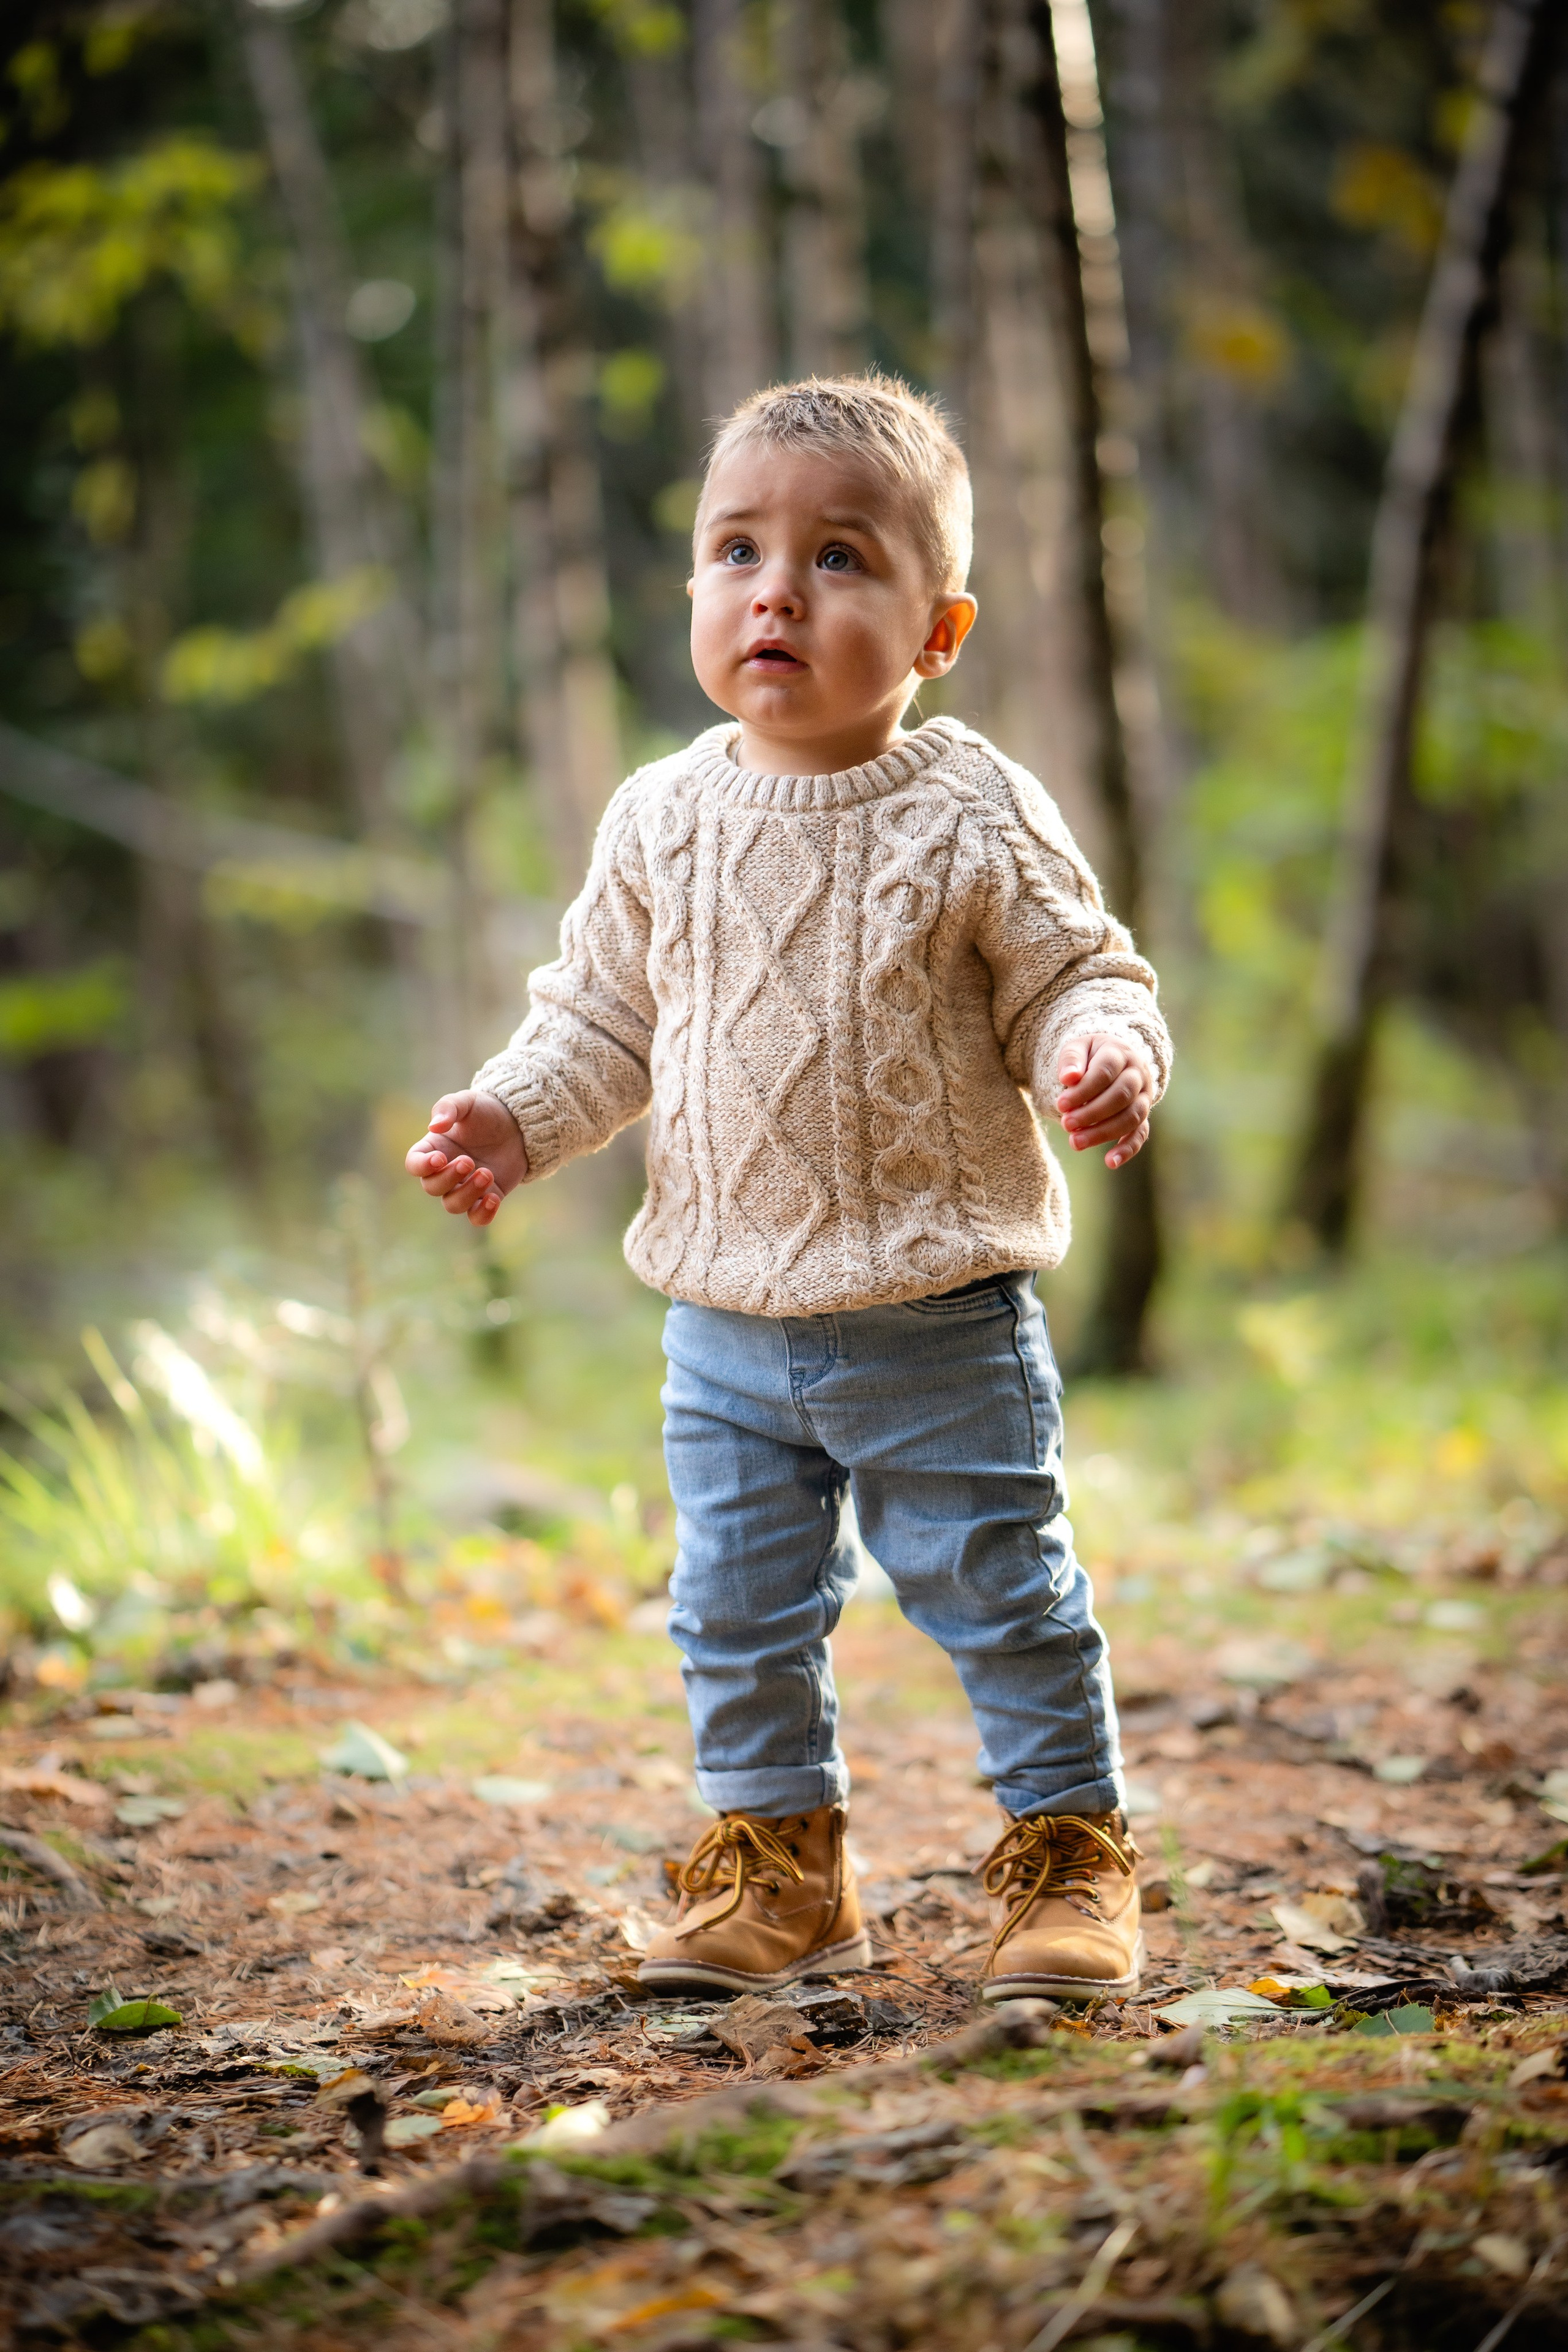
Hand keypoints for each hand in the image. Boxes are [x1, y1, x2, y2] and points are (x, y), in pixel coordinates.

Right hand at [405, 1090, 528, 1226]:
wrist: (519, 1124)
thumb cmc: (487, 1111)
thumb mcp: (467, 1102)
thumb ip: (448, 1108)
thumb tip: (433, 1126)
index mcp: (434, 1148)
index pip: (414, 1164)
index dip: (422, 1166)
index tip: (441, 1158)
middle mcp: (445, 1171)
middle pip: (432, 1187)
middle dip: (449, 1178)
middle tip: (469, 1161)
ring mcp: (465, 1186)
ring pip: (453, 1204)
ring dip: (467, 1194)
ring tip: (487, 1174)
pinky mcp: (487, 1196)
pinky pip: (477, 1217)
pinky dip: (482, 1214)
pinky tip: (494, 1199)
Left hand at [1055, 1035, 1153, 1169]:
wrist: (1113, 1058)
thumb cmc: (1090, 1055)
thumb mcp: (1078, 1047)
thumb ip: (1071, 1059)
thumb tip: (1069, 1078)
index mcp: (1120, 1053)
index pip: (1105, 1071)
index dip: (1083, 1090)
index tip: (1060, 1104)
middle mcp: (1138, 1074)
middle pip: (1121, 1095)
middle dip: (1092, 1113)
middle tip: (1066, 1124)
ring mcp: (1143, 1096)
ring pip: (1131, 1117)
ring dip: (1103, 1132)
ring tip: (1076, 1142)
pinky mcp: (1143, 1115)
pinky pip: (1141, 1134)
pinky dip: (1127, 1149)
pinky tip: (1110, 1162)